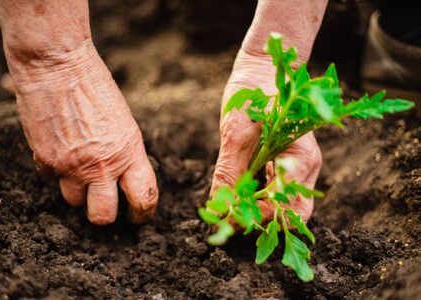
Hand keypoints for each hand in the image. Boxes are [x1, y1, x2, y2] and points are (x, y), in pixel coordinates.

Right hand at [9, 40, 157, 224]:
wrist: (58, 66)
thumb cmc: (95, 87)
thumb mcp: (123, 122)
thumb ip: (124, 153)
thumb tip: (122, 178)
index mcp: (128, 153)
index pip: (144, 198)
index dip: (143, 213)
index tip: (140, 217)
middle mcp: (101, 166)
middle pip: (103, 215)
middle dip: (105, 214)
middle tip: (105, 206)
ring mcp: (71, 166)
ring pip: (73, 201)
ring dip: (77, 190)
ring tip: (79, 168)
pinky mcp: (45, 160)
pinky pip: (51, 179)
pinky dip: (56, 171)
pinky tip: (59, 150)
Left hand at [211, 49, 321, 222]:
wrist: (261, 68)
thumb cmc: (254, 92)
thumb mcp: (237, 131)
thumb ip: (230, 171)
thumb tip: (218, 208)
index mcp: (301, 159)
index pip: (290, 208)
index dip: (261, 219)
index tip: (230, 218)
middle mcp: (303, 167)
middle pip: (291, 212)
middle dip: (262, 221)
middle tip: (230, 220)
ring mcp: (294, 164)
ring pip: (282, 203)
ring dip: (256, 210)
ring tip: (229, 208)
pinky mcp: (282, 161)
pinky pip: (272, 188)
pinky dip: (255, 196)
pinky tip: (235, 193)